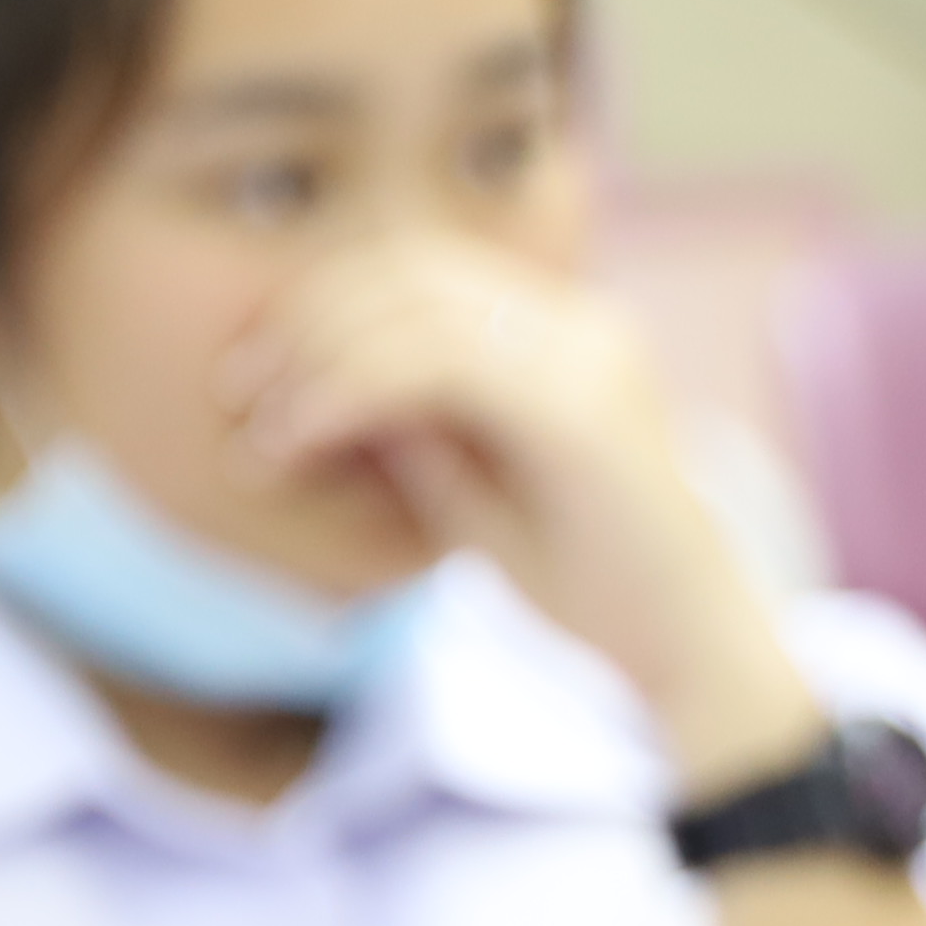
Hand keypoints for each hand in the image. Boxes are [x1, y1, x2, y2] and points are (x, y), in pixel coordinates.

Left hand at [217, 246, 811, 787]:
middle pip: (408, 269)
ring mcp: (590, 360)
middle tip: (236, 399)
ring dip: (316, 366)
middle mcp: (583, 325)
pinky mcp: (583, 414)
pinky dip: (348, 395)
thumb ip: (408, 428)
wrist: (689, 655)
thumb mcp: (468, 491)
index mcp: (563, 333)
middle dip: (305, 325)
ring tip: (262, 441)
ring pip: (415, 310)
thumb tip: (310, 383)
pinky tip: (299, 446)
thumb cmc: (587, 583)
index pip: (420, 270)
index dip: (323, 304)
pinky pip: (439, 365)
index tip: (252, 379)